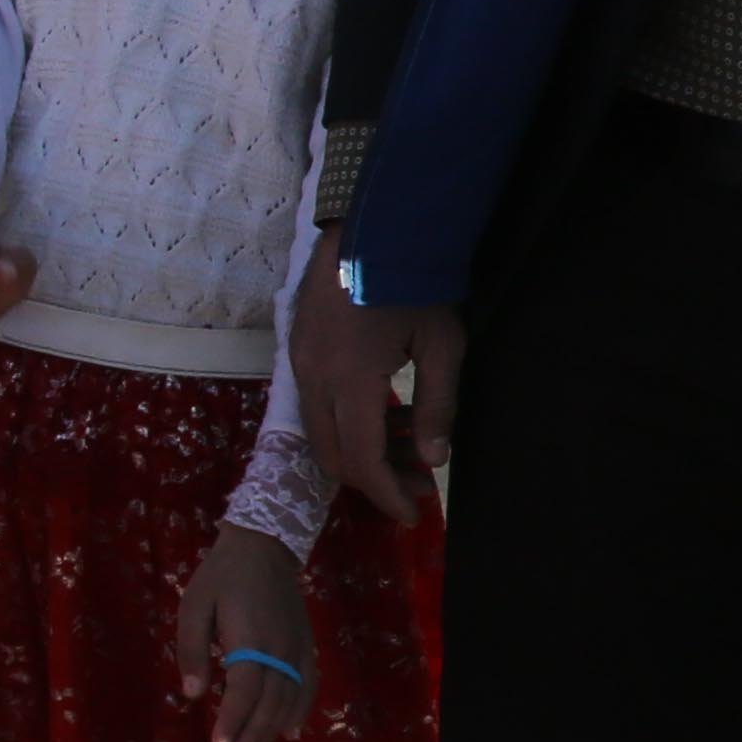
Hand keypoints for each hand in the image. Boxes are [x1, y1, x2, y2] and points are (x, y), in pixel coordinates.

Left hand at [177, 529, 316, 741]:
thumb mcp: (193, 607)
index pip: (244, 692)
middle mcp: (280, 649)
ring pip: (291, 698)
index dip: (233, 721)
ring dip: (272, 729)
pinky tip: (290, 732)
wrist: (263, 546)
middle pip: (270, 703)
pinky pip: (308, 684)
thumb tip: (192, 694)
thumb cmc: (220, 577)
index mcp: (250, 639)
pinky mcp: (307, 644)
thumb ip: (192, 651)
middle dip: (252, 735)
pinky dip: (301, 711)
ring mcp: (298, 647)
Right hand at [290, 237, 460, 522]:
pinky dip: (347, 423)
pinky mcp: (298, 350)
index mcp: (350, 380)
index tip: (414, 516)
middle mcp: (313, 378)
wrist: (374, 225)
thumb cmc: (416, 283)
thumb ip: (437, 406)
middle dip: (374, 479)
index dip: (386, 494)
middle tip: (417, 483)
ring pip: (320, 432)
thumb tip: (432, 459)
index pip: (361, 460)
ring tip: (409, 444)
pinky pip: (315, 405)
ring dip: (361, 450)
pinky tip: (386, 412)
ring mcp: (299, 363)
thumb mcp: (443, 345)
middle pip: (332, 455)